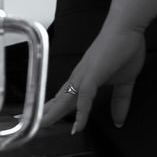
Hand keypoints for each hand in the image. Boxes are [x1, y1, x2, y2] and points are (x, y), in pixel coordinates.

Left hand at [41, 18, 146, 134]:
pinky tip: (79, 125)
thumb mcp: (125, 82)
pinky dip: (81, 112)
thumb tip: (119, 121)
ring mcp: (83, 76)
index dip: (54, 110)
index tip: (43, 120)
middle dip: (45, 114)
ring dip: (53, 114)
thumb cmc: (124, 49)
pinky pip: (84, 97)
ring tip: (41, 127)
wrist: (128, 29)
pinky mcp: (92, 75)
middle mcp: (79, 78)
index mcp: (84, 79)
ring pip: (64, 100)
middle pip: (59, 100)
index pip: (65, 98)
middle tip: (29, 126)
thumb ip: (120, 101)